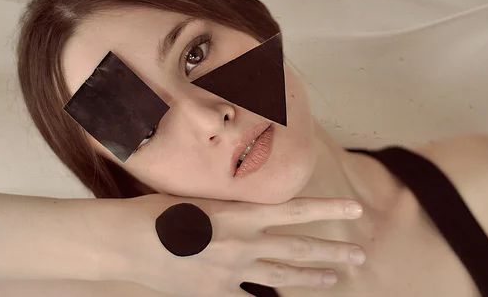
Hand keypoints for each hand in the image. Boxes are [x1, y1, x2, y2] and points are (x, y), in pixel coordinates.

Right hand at [89, 194, 364, 296]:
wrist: (127, 241)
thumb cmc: (160, 211)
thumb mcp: (203, 200)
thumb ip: (234, 208)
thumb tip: (258, 211)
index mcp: (240, 213)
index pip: (296, 210)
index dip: (329, 210)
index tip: (356, 209)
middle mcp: (243, 243)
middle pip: (299, 248)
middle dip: (334, 252)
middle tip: (360, 256)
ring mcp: (231, 271)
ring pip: (283, 275)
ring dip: (313, 277)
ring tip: (336, 278)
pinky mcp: (216, 293)